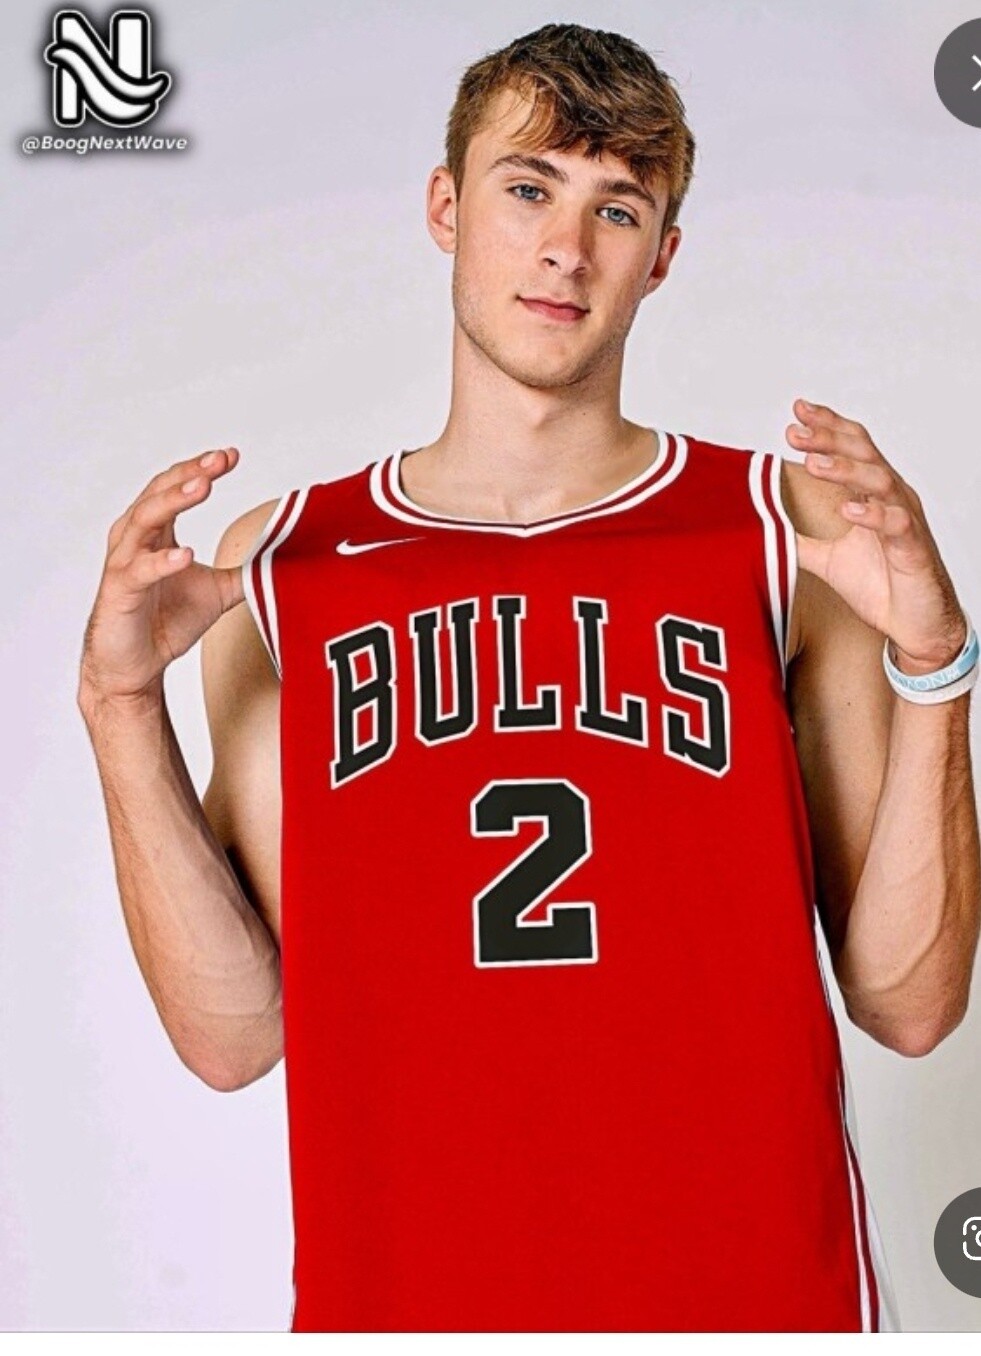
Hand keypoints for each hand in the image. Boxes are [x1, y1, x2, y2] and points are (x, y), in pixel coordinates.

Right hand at [79, 447, 243, 706]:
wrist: (134, 667)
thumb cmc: (165, 622)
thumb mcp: (216, 593)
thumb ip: (242, 573)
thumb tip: (281, 563)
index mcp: (156, 531)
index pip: (176, 487)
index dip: (202, 469)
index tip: (231, 456)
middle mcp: (135, 539)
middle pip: (160, 492)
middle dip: (191, 474)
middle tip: (219, 461)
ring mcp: (124, 563)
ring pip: (144, 520)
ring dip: (174, 501)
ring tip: (203, 487)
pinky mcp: (119, 592)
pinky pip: (139, 571)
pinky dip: (162, 561)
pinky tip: (184, 554)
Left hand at [786, 399, 966, 675]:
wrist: (915, 625)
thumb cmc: (883, 587)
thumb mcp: (829, 560)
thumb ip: (800, 542)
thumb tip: (765, 531)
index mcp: (874, 495)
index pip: (852, 449)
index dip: (827, 428)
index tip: (796, 415)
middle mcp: (893, 499)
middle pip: (864, 453)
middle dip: (829, 438)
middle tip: (796, 431)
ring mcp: (905, 521)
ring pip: (880, 480)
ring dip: (846, 470)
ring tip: (814, 464)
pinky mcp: (913, 549)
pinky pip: (896, 524)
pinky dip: (873, 514)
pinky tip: (849, 509)